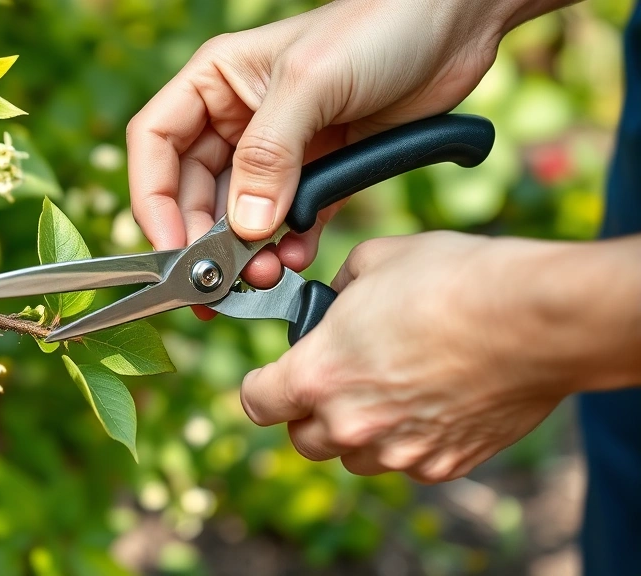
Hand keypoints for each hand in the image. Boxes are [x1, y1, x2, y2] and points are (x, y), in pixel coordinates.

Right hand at [127, 0, 514, 290]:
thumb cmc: (378, 27)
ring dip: (246, 251)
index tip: (171, 246)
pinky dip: (290, 246)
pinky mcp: (319, 172)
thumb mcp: (311, 83)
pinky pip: (289, 222)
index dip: (153, 198)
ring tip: (266, 273)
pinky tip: (300, 257)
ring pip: (240, 215)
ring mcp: (278, 150)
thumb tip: (245, 228)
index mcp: (215, 82)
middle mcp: (237, 118)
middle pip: (193, 190)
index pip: (156, 144)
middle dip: (203, 238)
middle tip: (219, 280)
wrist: (456, 24)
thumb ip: (270, 155)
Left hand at [239, 232, 582, 482]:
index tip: (271, 379)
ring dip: (358, 433)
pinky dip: (409, 442)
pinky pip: (408, 464)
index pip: (257, 402)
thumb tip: (337, 300)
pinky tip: (431, 403)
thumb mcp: (375, 259)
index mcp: (318, 374)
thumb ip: (339, 287)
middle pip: (303, 440)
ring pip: (355, 458)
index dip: (261, 387)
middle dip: (310, 413)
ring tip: (387, 391)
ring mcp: (399, 451)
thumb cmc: (453, 281)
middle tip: (335, 381)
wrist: (536, 318)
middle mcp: (351, 423)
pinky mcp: (445, 464)